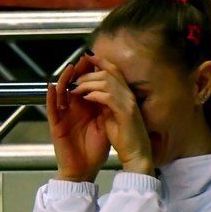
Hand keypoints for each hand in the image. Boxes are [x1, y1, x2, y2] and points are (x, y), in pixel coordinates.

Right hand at [49, 55, 109, 181]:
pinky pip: (51, 109)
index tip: (96, 61)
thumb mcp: (105, 125)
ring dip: (64, 81)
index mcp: (85, 110)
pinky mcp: (56, 125)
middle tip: (84, 59)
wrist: (84, 170)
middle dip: (78, 72)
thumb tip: (114, 91)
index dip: (90, 74)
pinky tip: (53, 87)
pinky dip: (50, 97)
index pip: (86, 87)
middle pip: (72, 86)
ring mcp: (63, 117)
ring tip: (70, 69)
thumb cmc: (94, 151)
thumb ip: (106, 109)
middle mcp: (73, 111)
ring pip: (60, 94)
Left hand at [68, 54, 153, 174]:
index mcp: (126, 95)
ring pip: (107, 82)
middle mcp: (129, 95)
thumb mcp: (111, 114)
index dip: (101, 61)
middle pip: (109, 73)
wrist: (136, 154)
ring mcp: (129, 103)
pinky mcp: (125, 113)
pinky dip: (94, 94)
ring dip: (88, 83)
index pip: (114, 71)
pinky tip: (85, 98)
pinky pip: (108, 97)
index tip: (86, 56)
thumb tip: (93, 90)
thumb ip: (105, 101)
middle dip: (88, 74)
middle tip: (74, 80)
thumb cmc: (124, 137)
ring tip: (75, 89)